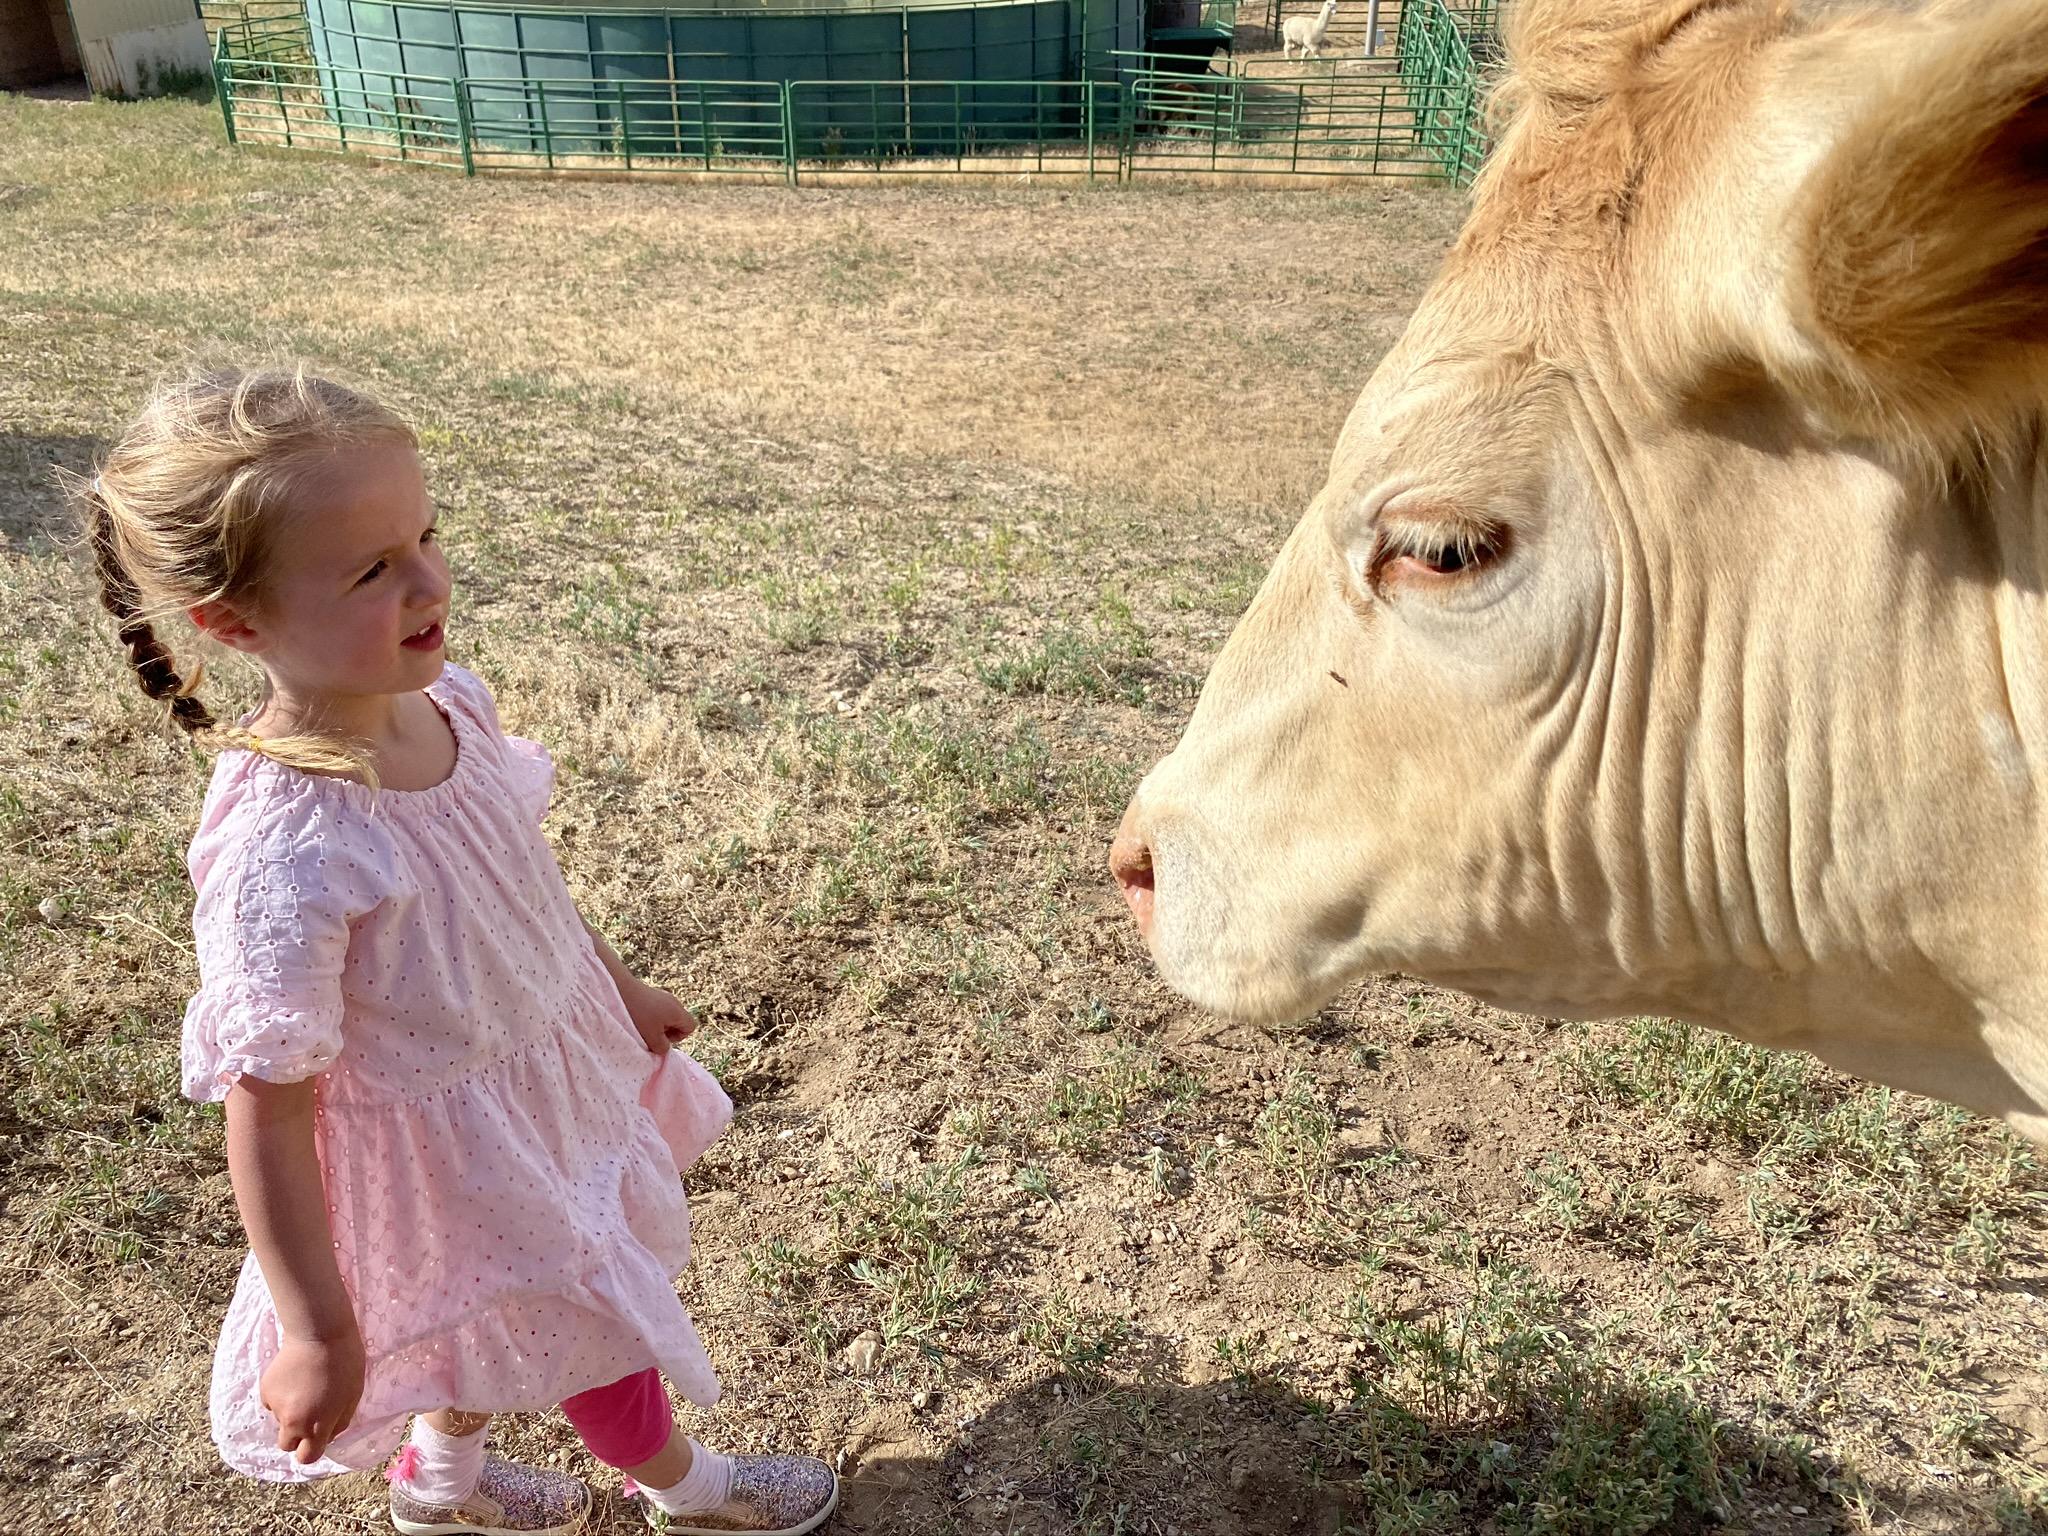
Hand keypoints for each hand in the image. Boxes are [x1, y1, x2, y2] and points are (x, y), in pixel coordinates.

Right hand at [262, 1329, 364, 1465]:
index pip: (307, 1458)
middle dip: (296, 1437)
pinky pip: (272, 1404)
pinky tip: (293, 1379)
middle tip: (308, 1416)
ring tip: (304, 1388)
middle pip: (286, 1445)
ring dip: (289, 1413)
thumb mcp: (353, 1397)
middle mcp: (293, 1422)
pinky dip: (280, 1397)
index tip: (317, 1439)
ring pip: (279, 1422)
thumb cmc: (345, 1363)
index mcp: (316, 1426)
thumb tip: (327, 1437)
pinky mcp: (265, 1391)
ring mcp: (276, 1407)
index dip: (311, 1451)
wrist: (319, 1333)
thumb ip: (339, 1423)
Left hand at [619, 977, 697, 1054]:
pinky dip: (649, 1017)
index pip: (690, 1027)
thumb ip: (662, 1047)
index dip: (679, 1037)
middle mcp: (673, 1002)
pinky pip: (656, 1010)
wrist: (620, 989)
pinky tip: (636, 1017)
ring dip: (655, 1025)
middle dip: (666, 1032)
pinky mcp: (650, 994)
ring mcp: (662, 996)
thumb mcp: (651, 1038)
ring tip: (641, 1026)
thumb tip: (664, 1047)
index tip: (662, 1038)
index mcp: (678, 1012)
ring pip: (666, 1017)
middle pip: (678, 1022)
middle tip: (650, 1034)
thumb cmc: (638, 1016)